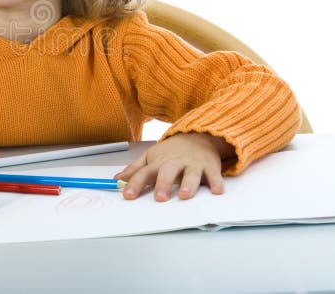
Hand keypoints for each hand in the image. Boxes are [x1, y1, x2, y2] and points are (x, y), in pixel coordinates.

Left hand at [114, 133, 234, 201]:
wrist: (197, 135)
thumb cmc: (172, 151)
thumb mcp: (151, 156)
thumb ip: (135, 169)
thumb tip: (117, 178)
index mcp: (158, 162)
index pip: (144, 173)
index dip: (134, 184)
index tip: (127, 195)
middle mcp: (175, 163)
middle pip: (168, 172)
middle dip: (163, 184)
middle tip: (159, 198)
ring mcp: (193, 164)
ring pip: (191, 174)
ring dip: (188, 185)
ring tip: (184, 195)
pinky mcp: (209, 166)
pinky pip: (214, 175)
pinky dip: (216, 183)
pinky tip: (216, 191)